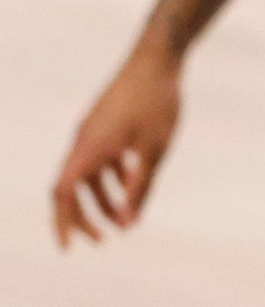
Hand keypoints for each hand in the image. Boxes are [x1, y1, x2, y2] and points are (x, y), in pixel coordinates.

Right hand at [52, 47, 181, 246]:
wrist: (159, 58)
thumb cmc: (158, 102)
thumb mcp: (154, 149)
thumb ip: (140, 186)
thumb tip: (128, 222)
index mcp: (88, 147)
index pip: (62, 193)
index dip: (63, 222)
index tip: (69, 248)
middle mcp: (83, 140)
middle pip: (70, 189)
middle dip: (83, 218)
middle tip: (103, 240)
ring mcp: (93, 132)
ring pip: (87, 176)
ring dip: (102, 200)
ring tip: (125, 224)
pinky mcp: (105, 125)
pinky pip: (100, 160)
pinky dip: (111, 178)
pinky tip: (131, 190)